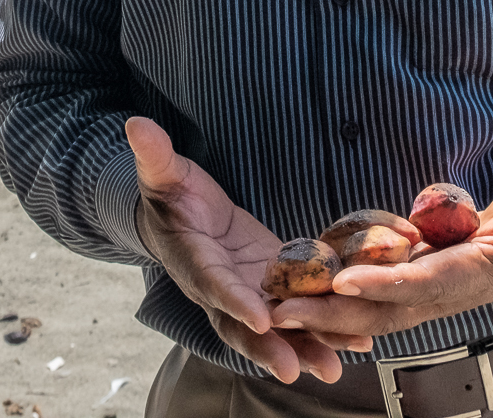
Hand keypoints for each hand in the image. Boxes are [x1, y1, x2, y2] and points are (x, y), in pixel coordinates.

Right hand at [127, 117, 371, 382]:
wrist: (180, 217)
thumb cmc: (170, 193)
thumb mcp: (162, 172)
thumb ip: (154, 155)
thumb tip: (135, 125)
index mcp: (194, 262)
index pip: (214, 285)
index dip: (235, 302)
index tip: (260, 318)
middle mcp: (221, 289)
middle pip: (243, 326)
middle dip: (270, 347)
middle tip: (295, 368)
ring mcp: (248, 293)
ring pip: (275, 330)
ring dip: (304, 347)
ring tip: (335, 367)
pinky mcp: (272, 288)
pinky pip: (297, 312)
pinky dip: (324, 328)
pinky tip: (356, 340)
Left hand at [269, 169, 492, 339]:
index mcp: (472, 276)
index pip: (421, 284)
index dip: (382, 285)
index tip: (343, 281)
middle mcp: (442, 293)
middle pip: (381, 311)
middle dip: (332, 314)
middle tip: (282, 310)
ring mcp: (425, 292)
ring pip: (369, 310)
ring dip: (324, 313)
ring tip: (274, 307)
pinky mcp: (413, 283)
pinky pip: (370, 296)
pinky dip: (334, 299)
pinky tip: (297, 289)